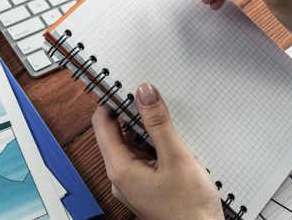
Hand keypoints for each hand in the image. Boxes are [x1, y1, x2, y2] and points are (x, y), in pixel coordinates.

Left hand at [92, 83, 223, 219]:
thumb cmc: (189, 208)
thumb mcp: (176, 157)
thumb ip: (158, 123)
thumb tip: (144, 94)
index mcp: (120, 168)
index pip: (102, 124)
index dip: (111, 101)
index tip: (125, 85)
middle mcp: (122, 176)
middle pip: (118, 133)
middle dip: (133, 113)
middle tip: (153, 98)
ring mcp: (134, 182)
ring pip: (133, 145)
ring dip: (146, 129)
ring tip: (166, 119)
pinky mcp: (147, 185)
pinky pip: (144, 157)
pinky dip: (154, 144)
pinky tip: (172, 141)